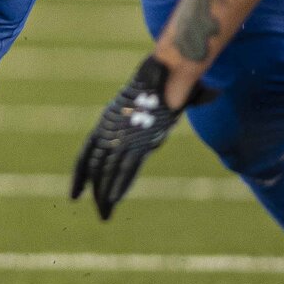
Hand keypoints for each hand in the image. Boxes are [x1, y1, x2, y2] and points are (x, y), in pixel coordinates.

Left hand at [70, 55, 210, 219]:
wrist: (165, 69)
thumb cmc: (163, 77)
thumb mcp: (154, 95)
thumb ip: (167, 103)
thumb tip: (208, 94)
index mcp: (108, 122)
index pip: (87, 153)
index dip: (81, 174)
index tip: (75, 193)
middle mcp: (112, 131)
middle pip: (96, 167)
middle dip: (95, 191)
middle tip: (94, 210)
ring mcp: (124, 136)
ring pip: (108, 171)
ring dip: (105, 195)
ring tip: (103, 215)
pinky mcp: (139, 140)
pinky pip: (127, 168)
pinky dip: (120, 184)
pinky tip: (114, 200)